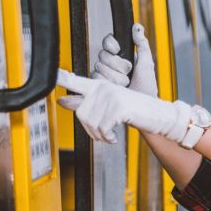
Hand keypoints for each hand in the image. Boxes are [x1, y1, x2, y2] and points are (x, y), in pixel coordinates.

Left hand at [57, 69, 189, 143]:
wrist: (157, 116)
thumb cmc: (134, 111)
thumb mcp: (108, 106)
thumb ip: (86, 103)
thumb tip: (61, 100)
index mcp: (99, 85)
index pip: (75, 80)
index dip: (62, 78)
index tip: (53, 73)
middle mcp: (104, 87)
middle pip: (81, 114)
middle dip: (90, 129)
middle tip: (103, 133)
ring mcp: (112, 95)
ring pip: (91, 123)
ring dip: (100, 135)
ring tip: (110, 134)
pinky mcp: (119, 106)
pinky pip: (103, 128)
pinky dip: (108, 137)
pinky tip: (115, 136)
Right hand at [93, 24, 157, 96]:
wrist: (142, 107)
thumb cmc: (146, 88)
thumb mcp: (147, 63)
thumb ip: (142, 44)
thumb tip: (137, 27)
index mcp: (121, 56)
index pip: (108, 42)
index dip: (111, 44)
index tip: (118, 50)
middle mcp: (110, 65)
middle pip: (103, 54)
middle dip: (117, 64)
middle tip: (128, 72)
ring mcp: (103, 76)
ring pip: (99, 67)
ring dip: (115, 76)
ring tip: (125, 83)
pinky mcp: (98, 87)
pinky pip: (96, 79)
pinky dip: (109, 83)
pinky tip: (116, 88)